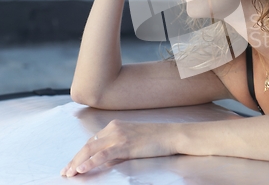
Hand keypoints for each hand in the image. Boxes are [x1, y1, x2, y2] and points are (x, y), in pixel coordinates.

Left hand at [60, 120, 176, 176]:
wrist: (171, 135)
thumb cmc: (156, 139)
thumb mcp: (133, 141)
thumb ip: (118, 149)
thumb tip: (105, 161)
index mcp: (115, 126)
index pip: (93, 141)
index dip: (80, 154)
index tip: (72, 165)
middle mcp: (114, 129)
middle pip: (88, 145)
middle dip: (75, 159)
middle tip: (65, 172)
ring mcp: (119, 136)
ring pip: (91, 149)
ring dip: (78, 162)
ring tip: (69, 173)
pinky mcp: (125, 145)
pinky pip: (103, 155)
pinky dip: (91, 162)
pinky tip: (82, 169)